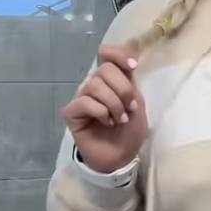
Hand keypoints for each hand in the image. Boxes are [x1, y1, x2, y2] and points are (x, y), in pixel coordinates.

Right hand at [63, 44, 147, 172]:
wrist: (122, 157)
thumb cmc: (130, 132)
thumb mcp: (137, 103)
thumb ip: (130, 81)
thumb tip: (128, 60)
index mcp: (113, 79)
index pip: (106, 53)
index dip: (118, 54)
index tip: (132, 67)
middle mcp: (96, 85)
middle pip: (105, 69)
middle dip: (123, 90)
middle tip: (129, 109)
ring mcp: (82, 97)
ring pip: (95, 85)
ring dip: (114, 104)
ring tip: (120, 120)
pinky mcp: (72, 112)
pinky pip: (85, 102)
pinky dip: (101, 112)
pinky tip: (106, 123)